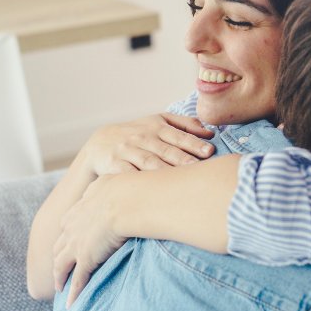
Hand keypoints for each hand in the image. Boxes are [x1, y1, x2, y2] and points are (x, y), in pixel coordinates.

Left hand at [52, 174, 133, 308]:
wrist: (127, 200)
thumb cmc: (128, 189)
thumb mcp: (115, 183)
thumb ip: (113, 186)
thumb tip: (122, 183)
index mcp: (80, 208)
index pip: (68, 224)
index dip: (67, 235)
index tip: (69, 241)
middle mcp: (73, 226)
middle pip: (60, 245)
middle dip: (58, 257)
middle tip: (58, 267)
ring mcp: (77, 244)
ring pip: (61, 264)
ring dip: (59, 276)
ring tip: (59, 287)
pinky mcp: (86, 259)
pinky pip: (77, 280)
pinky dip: (73, 292)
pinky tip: (71, 304)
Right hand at [79, 113, 215, 175]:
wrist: (100, 144)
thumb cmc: (137, 134)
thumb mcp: (158, 122)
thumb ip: (184, 125)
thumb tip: (210, 132)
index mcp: (156, 126)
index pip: (178, 135)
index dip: (193, 143)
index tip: (209, 151)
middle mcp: (143, 137)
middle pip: (165, 150)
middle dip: (183, 158)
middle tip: (200, 167)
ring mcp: (128, 151)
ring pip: (149, 162)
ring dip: (165, 170)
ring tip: (181, 180)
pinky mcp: (115, 165)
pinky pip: (128, 174)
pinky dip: (139, 180)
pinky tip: (151, 188)